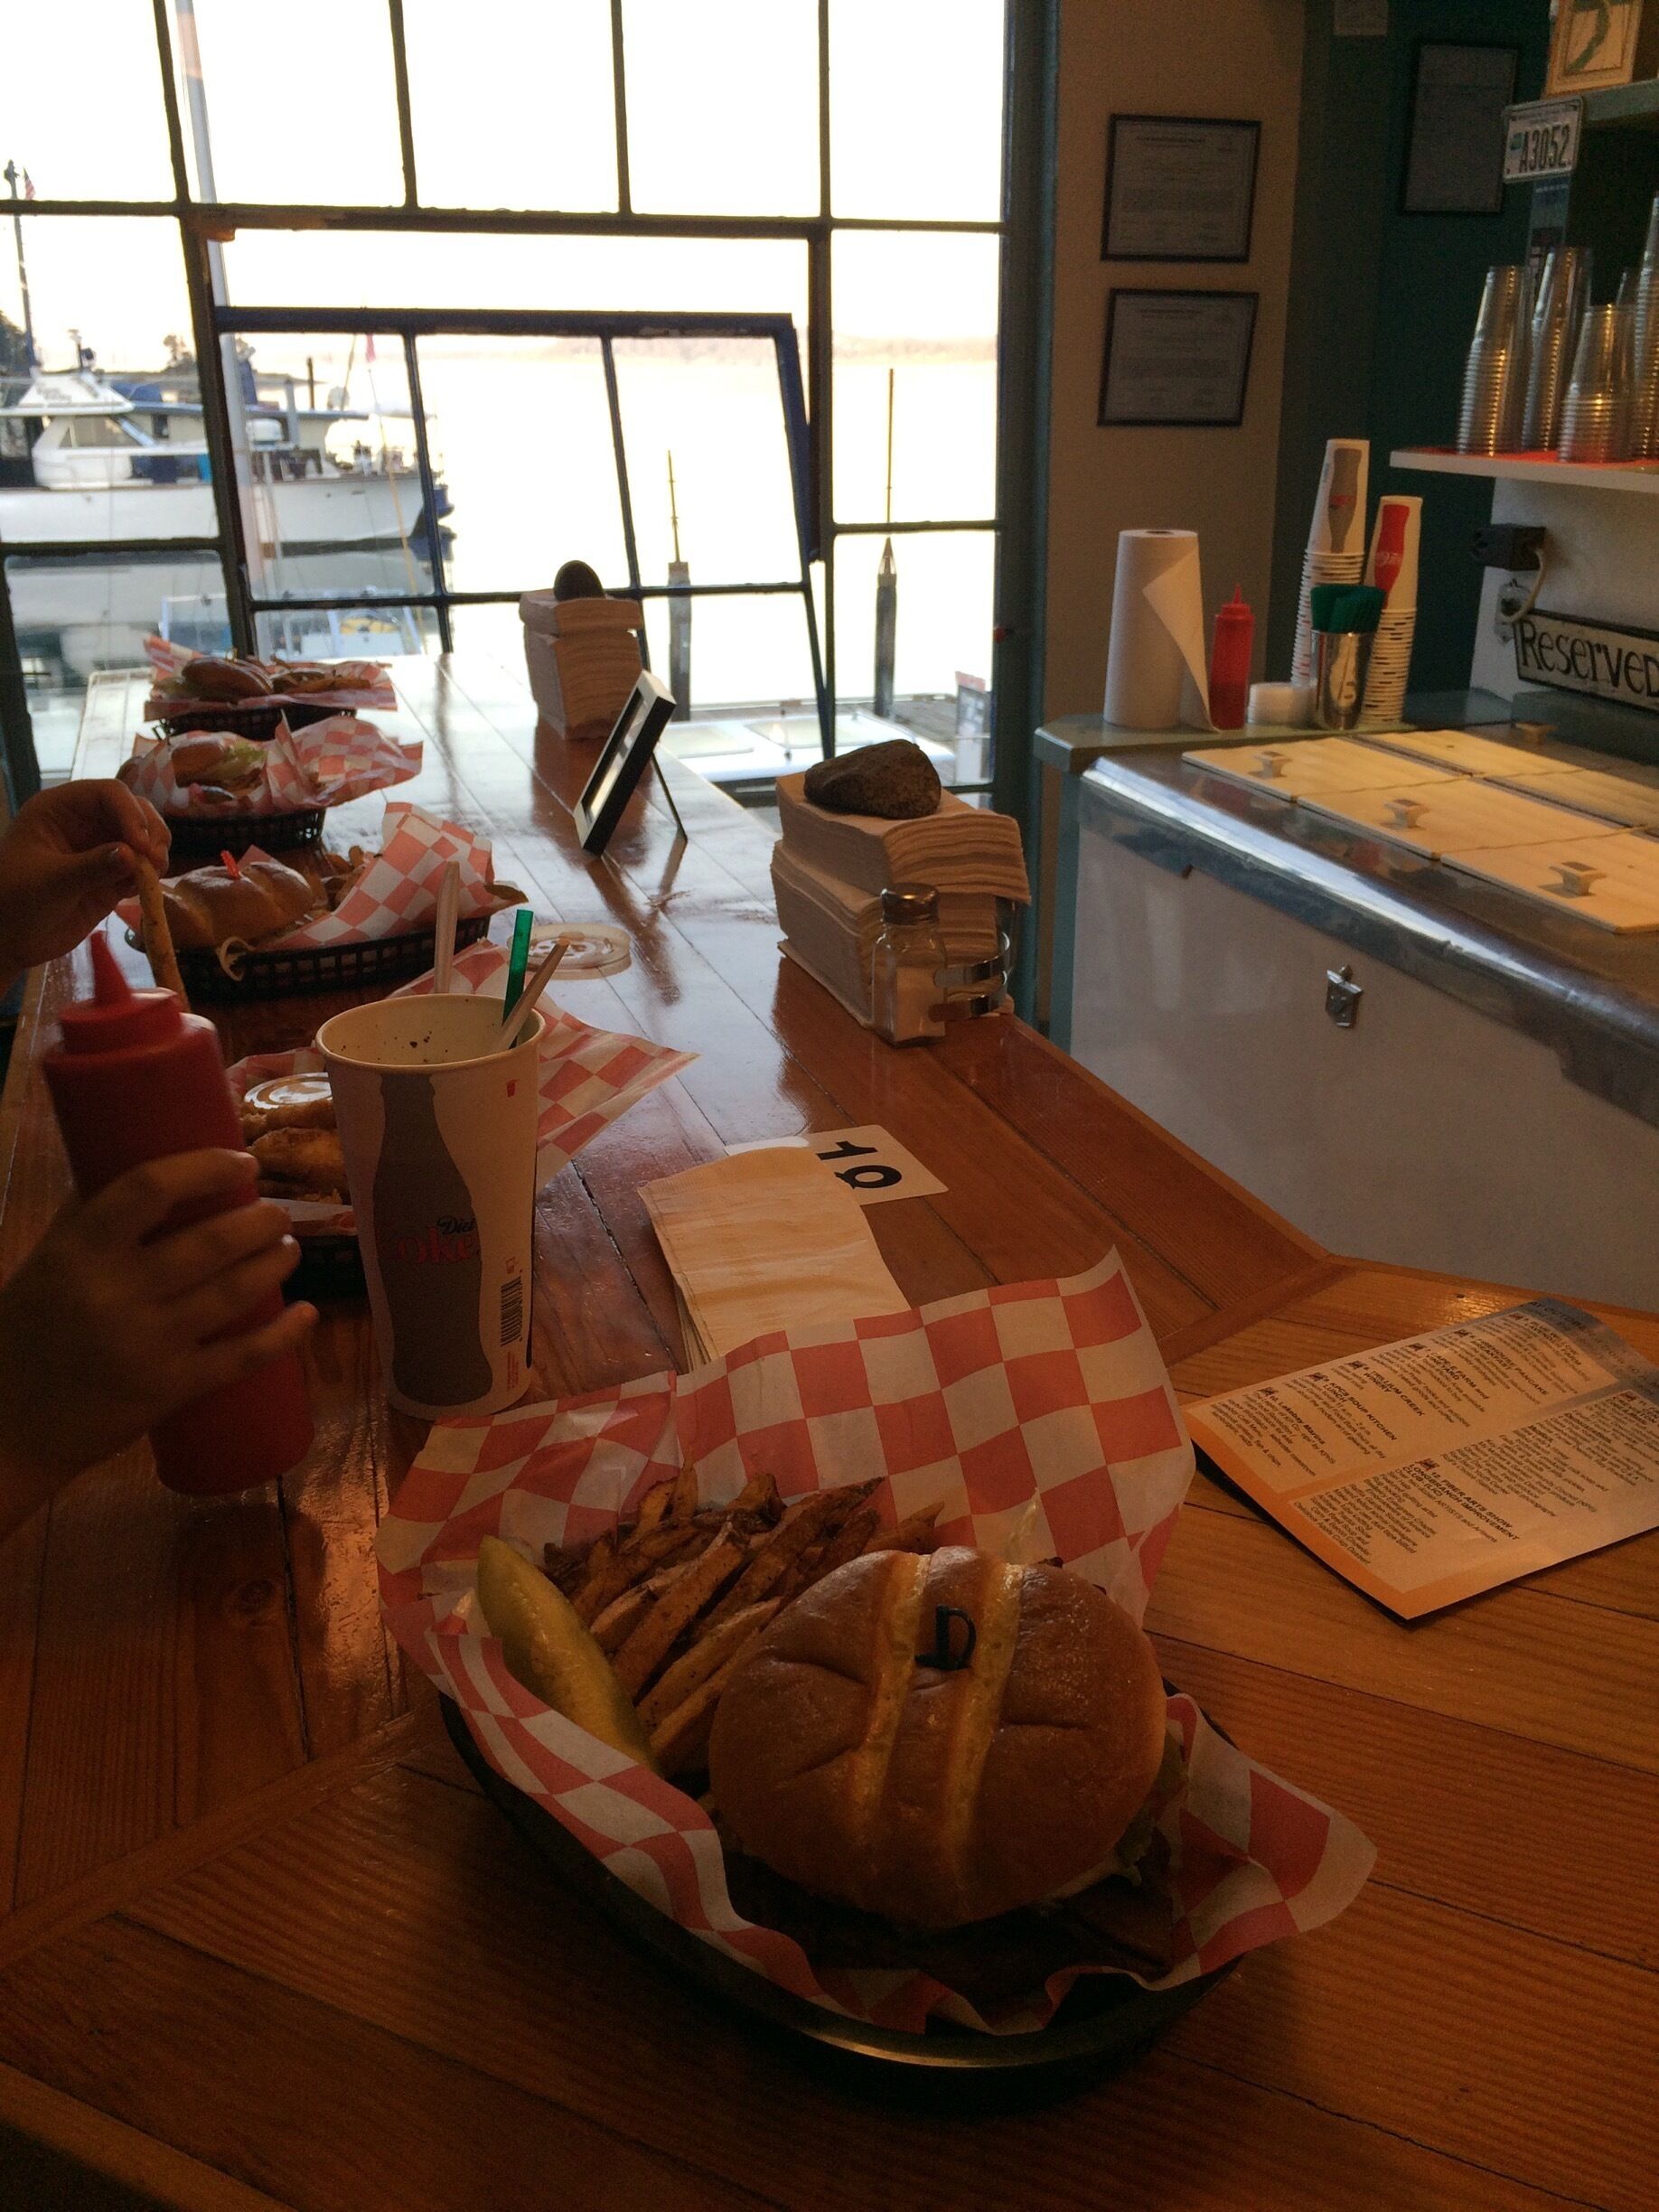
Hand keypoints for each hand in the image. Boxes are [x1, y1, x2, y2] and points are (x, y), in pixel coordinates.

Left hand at [0, 781, 170, 991]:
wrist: (10, 938)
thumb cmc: (15, 901)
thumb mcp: (50, 882)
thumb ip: (91, 867)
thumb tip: (134, 856)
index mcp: (60, 809)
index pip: (107, 794)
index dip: (130, 813)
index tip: (141, 845)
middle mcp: (84, 823)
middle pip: (133, 809)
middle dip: (150, 831)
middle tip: (156, 860)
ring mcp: (100, 849)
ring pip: (143, 836)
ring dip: (156, 852)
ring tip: (154, 874)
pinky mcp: (112, 876)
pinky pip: (142, 866)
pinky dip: (151, 875)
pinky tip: (146, 889)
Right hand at [0, 1150, 315, 1541]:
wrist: (10, 1424)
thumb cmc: (28, 1330)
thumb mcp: (47, 1261)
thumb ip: (91, 1214)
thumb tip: (138, 1150)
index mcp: (79, 1251)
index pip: (150, 1187)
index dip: (208, 1167)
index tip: (244, 1162)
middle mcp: (115, 1293)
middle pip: (212, 1241)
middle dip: (262, 1220)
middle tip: (277, 1212)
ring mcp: (147, 1344)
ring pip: (236, 1291)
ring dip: (276, 1262)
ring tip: (289, 1247)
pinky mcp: (171, 1390)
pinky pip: (243, 1356)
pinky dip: (286, 1333)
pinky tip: (308, 1312)